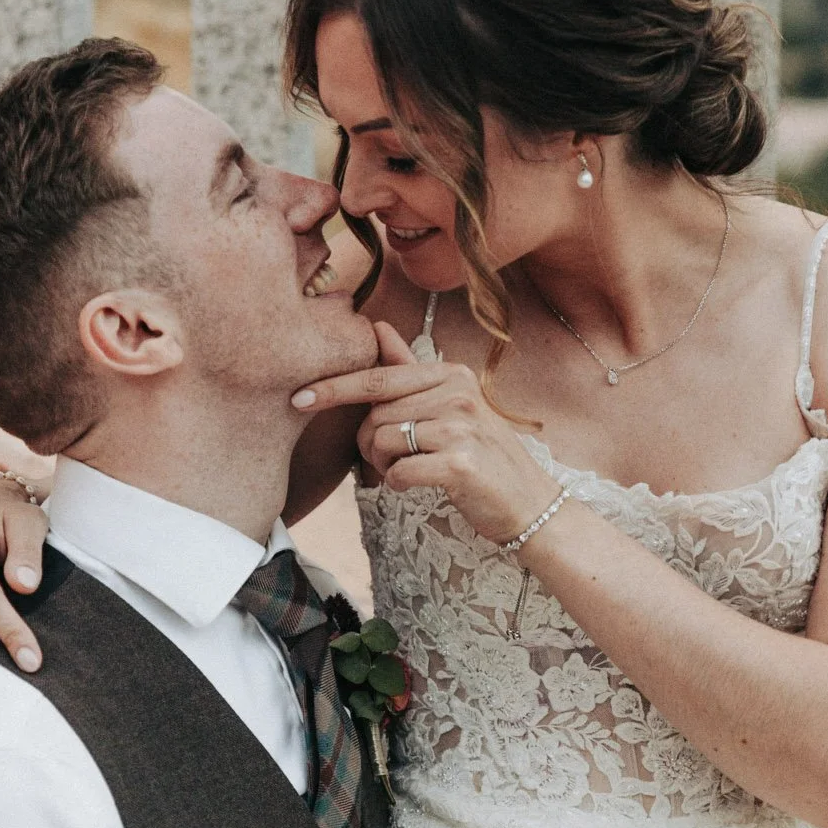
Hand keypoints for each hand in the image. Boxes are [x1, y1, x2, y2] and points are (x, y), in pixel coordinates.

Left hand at [292, 323, 560, 547]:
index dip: (335, 387)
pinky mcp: (460, 464)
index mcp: (451, 375)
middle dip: (367, 443)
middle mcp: (458, 393)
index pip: (380, 377)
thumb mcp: (452, 405)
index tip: (298, 398)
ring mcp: (461, 427)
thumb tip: (377, 325)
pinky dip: (399, 484)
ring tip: (408, 470)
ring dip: (383, 465)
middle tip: (387, 460)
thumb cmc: (481, 454)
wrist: (529, 502)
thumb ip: (410, 369)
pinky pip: (399, 472)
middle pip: (375, 414)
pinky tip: (420, 485)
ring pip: (382, 442)